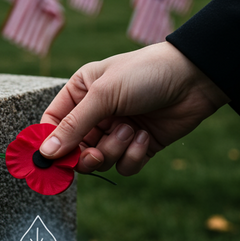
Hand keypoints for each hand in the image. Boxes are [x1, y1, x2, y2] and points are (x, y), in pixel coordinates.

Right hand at [39, 42, 229, 175]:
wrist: (194, 78)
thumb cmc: (145, 74)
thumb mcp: (104, 94)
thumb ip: (74, 125)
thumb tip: (45, 153)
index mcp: (81, 93)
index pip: (53, 124)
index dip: (50, 143)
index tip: (51, 161)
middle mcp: (96, 114)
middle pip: (74, 149)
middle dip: (86, 155)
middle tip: (95, 155)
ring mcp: (117, 131)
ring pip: (100, 160)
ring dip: (115, 150)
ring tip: (131, 130)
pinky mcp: (138, 146)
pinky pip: (124, 166)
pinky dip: (133, 156)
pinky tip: (145, 136)